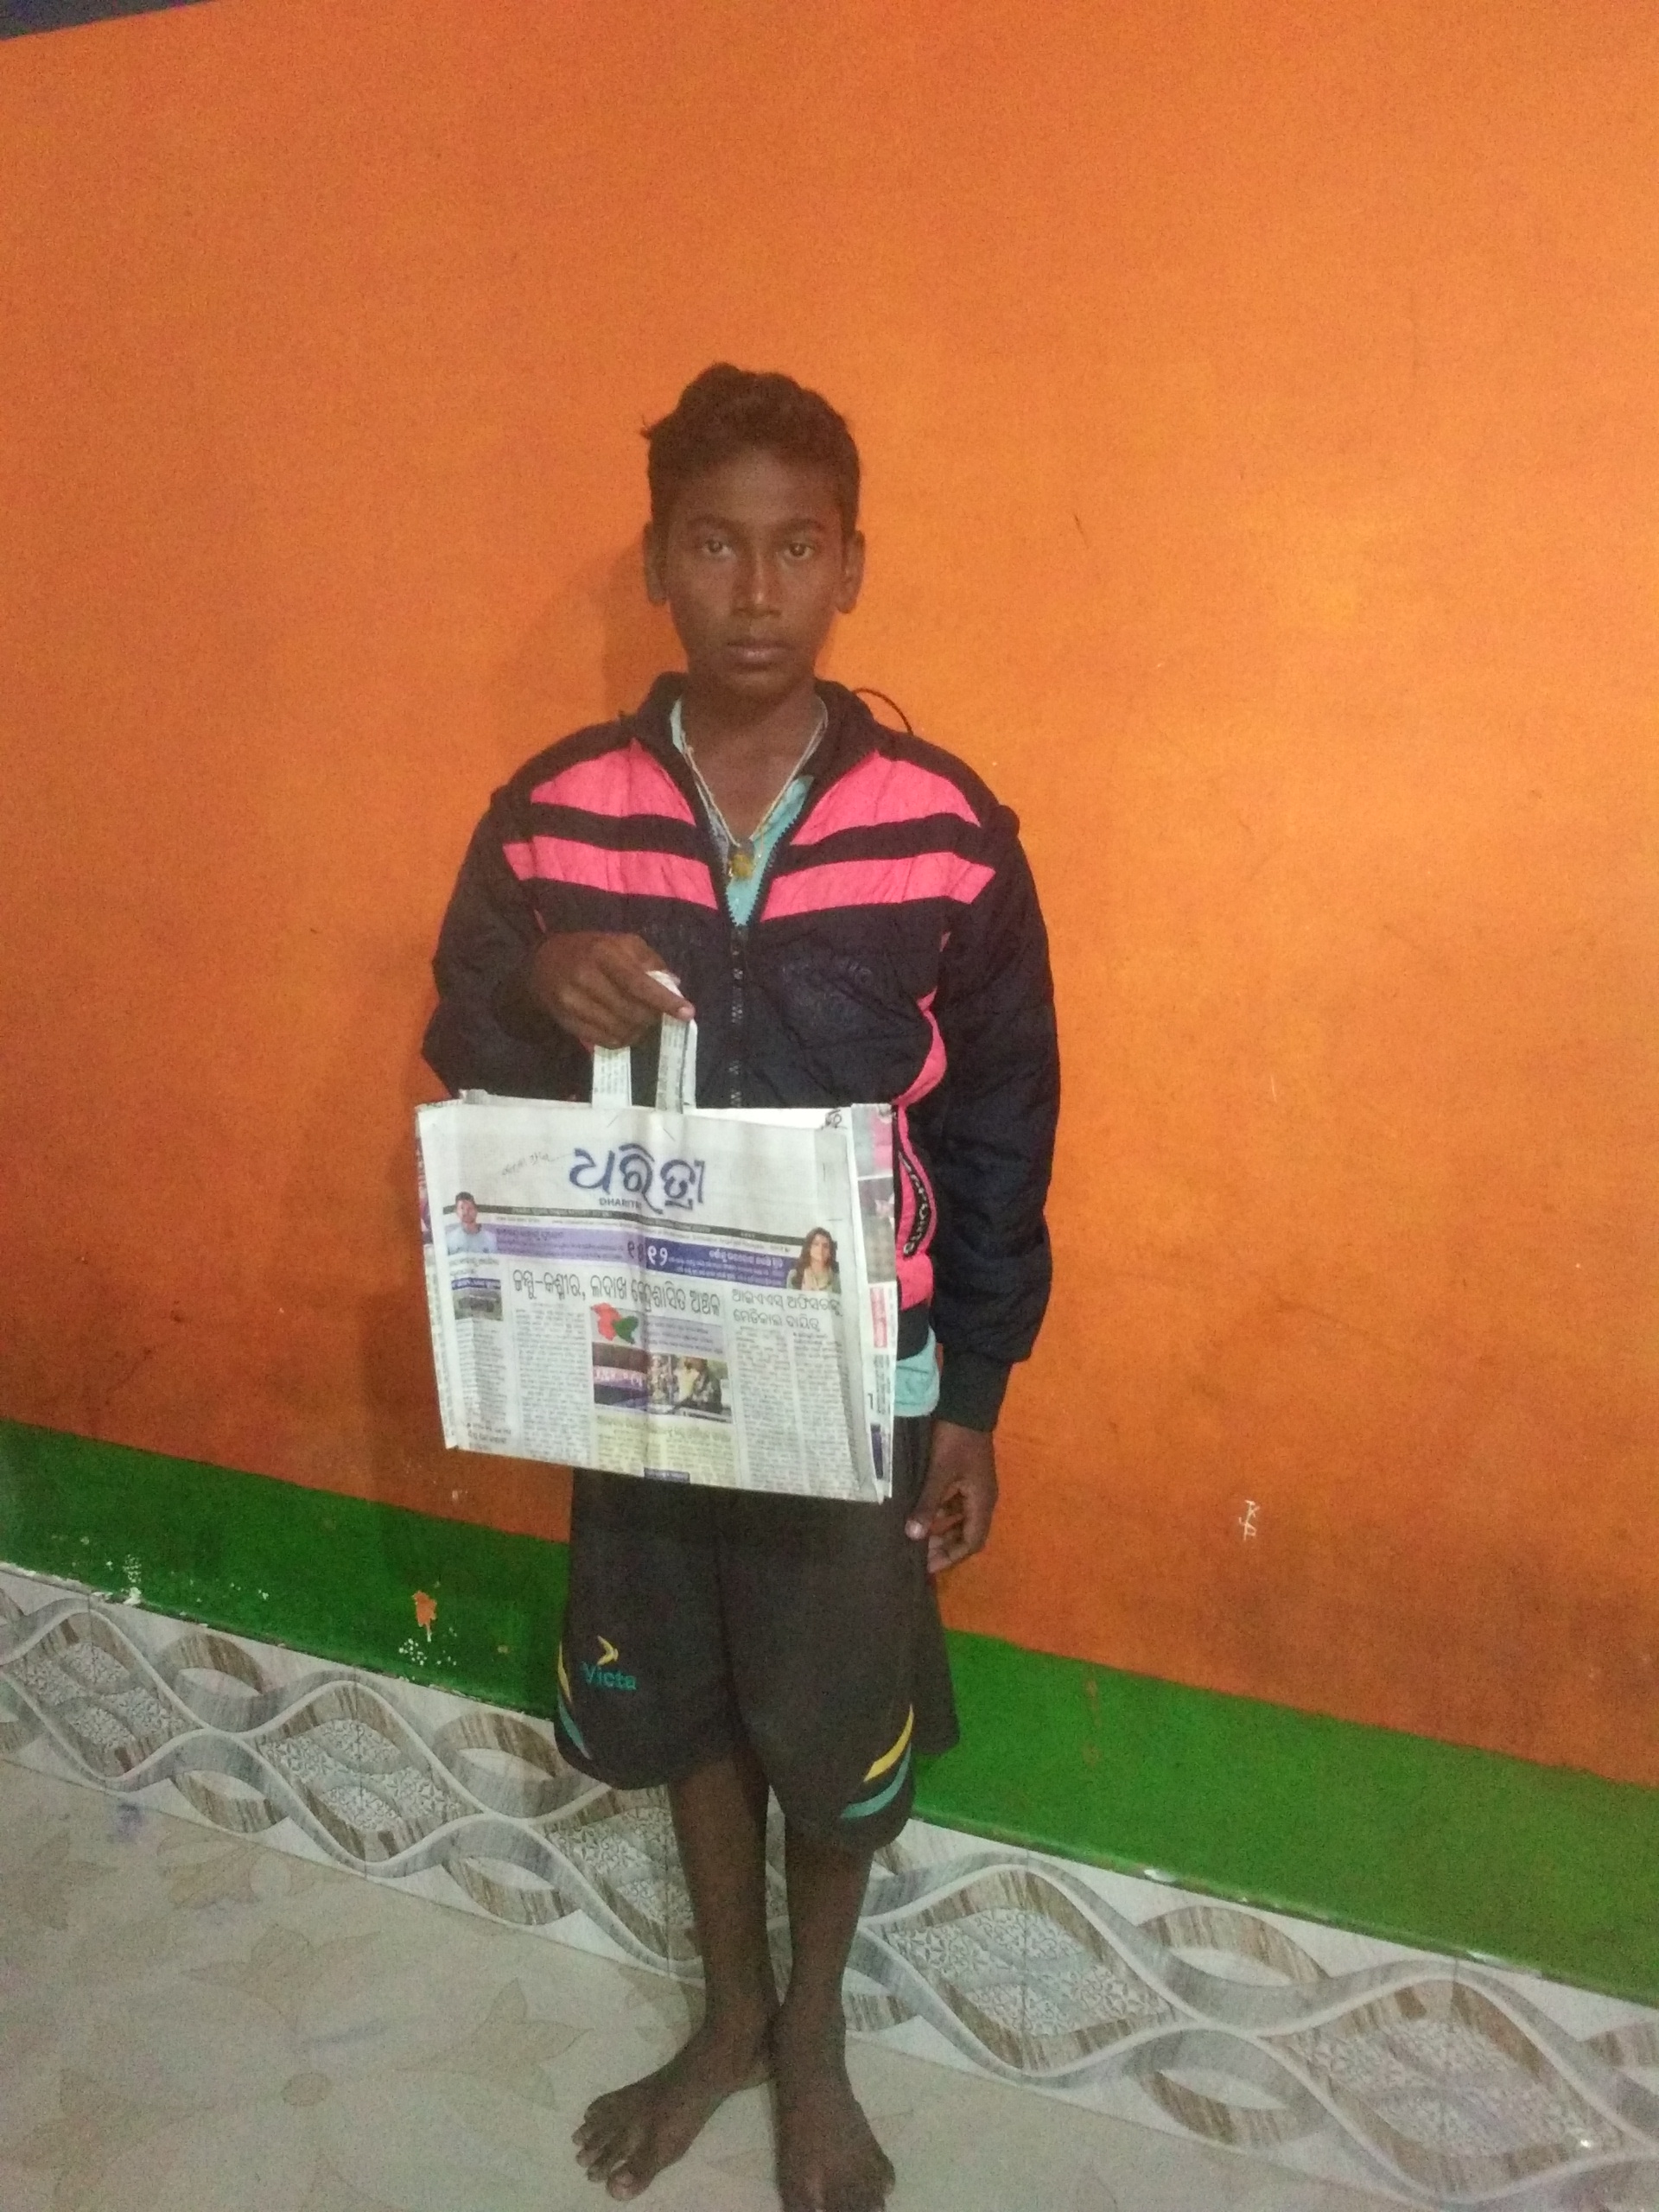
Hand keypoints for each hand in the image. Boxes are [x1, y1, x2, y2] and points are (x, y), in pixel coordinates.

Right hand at [529, 933, 693, 1048]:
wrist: (542, 961)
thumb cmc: (590, 950)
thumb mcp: (620, 943)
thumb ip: (650, 961)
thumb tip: (675, 984)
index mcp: (603, 953)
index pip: (638, 983)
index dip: (664, 1000)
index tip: (688, 1013)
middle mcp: (585, 977)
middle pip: (631, 1011)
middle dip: (652, 1018)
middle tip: (657, 1015)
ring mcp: (572, 1001)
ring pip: (619, 1029)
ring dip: (638, 1031)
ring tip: (640, 1022)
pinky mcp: (566, 1021)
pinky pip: (603, 1041)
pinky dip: (621, 1039)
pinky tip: (623, 1030)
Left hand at [905, 1421, 997, 1573]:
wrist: (967, 1407)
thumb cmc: (956, 1441)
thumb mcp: (939, 1473)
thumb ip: (928, 1505)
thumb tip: (914, 1536)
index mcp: (982, 1502)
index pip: (972, 1542)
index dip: (951, 1556)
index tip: (929, 1565)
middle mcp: (982, 1499)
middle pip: (967, 1534)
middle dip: (945, 1546)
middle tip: (919, 1555)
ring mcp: (975, 1488)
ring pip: (960, 1519)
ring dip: (942, 1530)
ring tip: (917, 1537)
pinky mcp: (966, 1478)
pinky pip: (955, 1504)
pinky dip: (940, 1513)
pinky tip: (922, 1514)